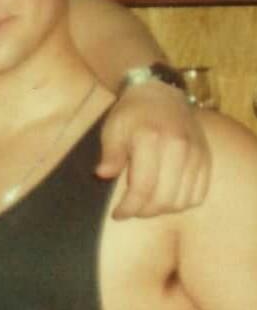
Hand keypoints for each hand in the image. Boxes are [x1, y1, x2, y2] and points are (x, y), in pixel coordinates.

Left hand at [96, 80, 210, 218]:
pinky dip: (181, 203)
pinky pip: (198, 195)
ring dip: (162, 209)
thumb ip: (110, 153)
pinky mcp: (206, 159)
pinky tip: (165, 197)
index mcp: (151, 138)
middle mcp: (178, 147)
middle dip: (144, 212)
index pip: (143, 187)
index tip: (118, 214)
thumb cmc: (132, 114)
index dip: (129, 208)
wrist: (162, 94)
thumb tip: (103, 175)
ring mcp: (196, 153)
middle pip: (164, 199)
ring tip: (146, 203)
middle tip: (131, 209)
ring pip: (182, 201)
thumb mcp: (113, 128)